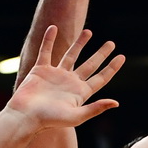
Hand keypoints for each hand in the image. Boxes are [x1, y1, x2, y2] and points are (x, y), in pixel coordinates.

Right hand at [4, 26, 123, 129]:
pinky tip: (53, 28)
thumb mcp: (76, 116)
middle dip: (101, 54)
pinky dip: (49, 39)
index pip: (101, 78)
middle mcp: (70, 82)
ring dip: (79, 43)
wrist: (25, 116)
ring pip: (71, 55)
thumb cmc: (49, 120)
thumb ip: (95, 109)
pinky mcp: (40, 70)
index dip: (112, 68)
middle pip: (90, 65)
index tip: (121, 57)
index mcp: (80, 93)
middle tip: (111, 43)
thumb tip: (116, 103)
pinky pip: (46, 51)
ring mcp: (55, 75)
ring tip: (88, 31)